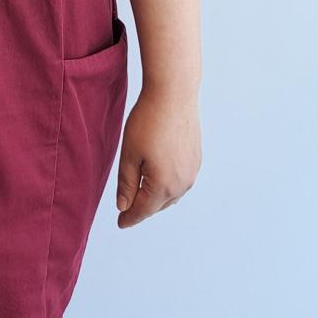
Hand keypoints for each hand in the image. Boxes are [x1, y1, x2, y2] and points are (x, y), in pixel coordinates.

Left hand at [114, 83, 200, 228]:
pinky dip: (168, 183)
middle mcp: (182, 184)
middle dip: (142, 207)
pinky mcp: (196, 159)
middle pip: (158, 205)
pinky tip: (159, 174)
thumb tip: (123, 206)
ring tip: (142, 192)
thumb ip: (126, 183)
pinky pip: (181, 181)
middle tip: (127, 207)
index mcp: (163, 185)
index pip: (143, 210)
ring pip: (171, 194)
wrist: (174, 93)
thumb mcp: (130, 153)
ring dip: (156, 196)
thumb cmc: (148, 121)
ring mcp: (192, 171)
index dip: (129, 218)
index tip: (120, 223)